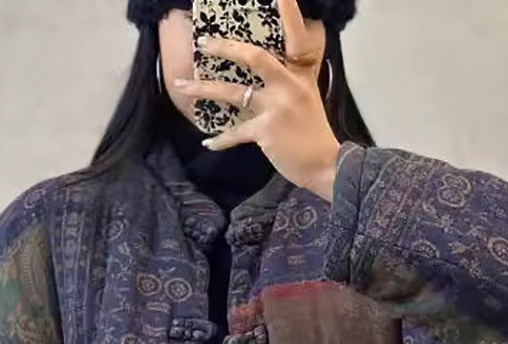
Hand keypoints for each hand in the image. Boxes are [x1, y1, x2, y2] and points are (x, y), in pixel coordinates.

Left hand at [173, 0, 340, 202]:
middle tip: (204, 43)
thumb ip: (288, 81)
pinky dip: (220, 140)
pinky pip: (235, 133)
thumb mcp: (307, 97)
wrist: (325, 165)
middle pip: (254, 57)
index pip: (296, 34)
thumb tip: (264, 75)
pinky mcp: (265, 131)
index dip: (289, 11)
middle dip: (225, 48)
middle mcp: (287, 85)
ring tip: (182, 87)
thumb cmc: (314, 133)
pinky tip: (208, 142)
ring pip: (233, 94)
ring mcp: (276, 107)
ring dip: (204, 89)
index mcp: (299, 73)